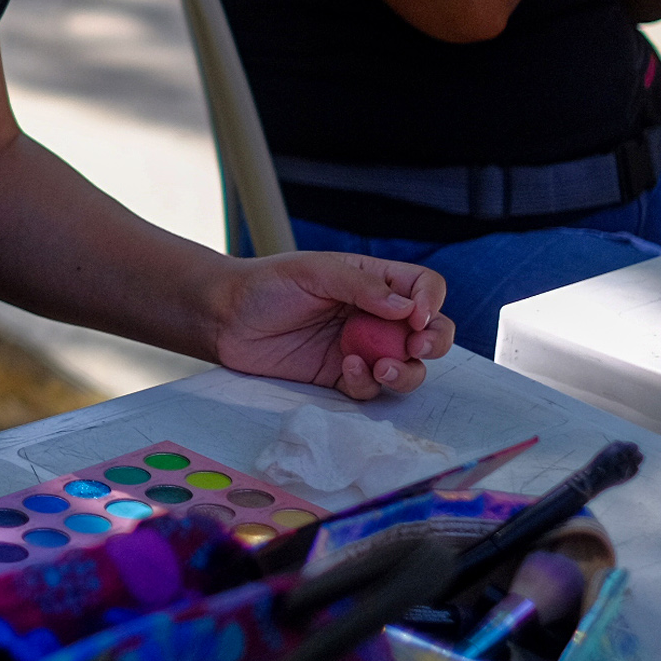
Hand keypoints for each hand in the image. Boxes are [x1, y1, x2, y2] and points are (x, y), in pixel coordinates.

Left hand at [208, 253, 453, 399]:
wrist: (225, 318)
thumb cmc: (266, 284)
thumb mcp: (314, 271)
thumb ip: (361, 286)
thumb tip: (408, 308)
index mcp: (373, 282)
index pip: (423, 287)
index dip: (431, 302)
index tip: (417, 316)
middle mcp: (374, 316)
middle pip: (428, 331)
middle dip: (434, 341)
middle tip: (417, 347)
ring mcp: (361, 348)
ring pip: (408, 366)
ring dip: (408, 371)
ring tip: (385, 367)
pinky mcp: (341, 376)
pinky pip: (371, 388)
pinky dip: (368, 383)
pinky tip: (348, 367)